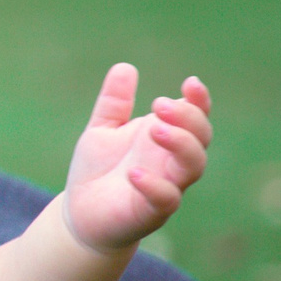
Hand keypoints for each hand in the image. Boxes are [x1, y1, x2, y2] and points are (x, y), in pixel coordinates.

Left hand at [60, 65, 212, 253]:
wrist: (80, 213)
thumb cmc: (98, 171)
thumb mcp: (101, 130)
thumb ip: (113, 103)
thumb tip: (125, 67)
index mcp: (165, 139)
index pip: (195, 117)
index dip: (199, 101)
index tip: (190, 83)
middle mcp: (172, 162)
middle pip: (200, 138)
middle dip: (187, 119)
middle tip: (159, 105)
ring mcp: (166, 186)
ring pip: (193, 166)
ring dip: (180, 145)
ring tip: (154, 128)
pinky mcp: (151, 211)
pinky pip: (166, 199)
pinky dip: (155, 185)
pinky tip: (135, 172)